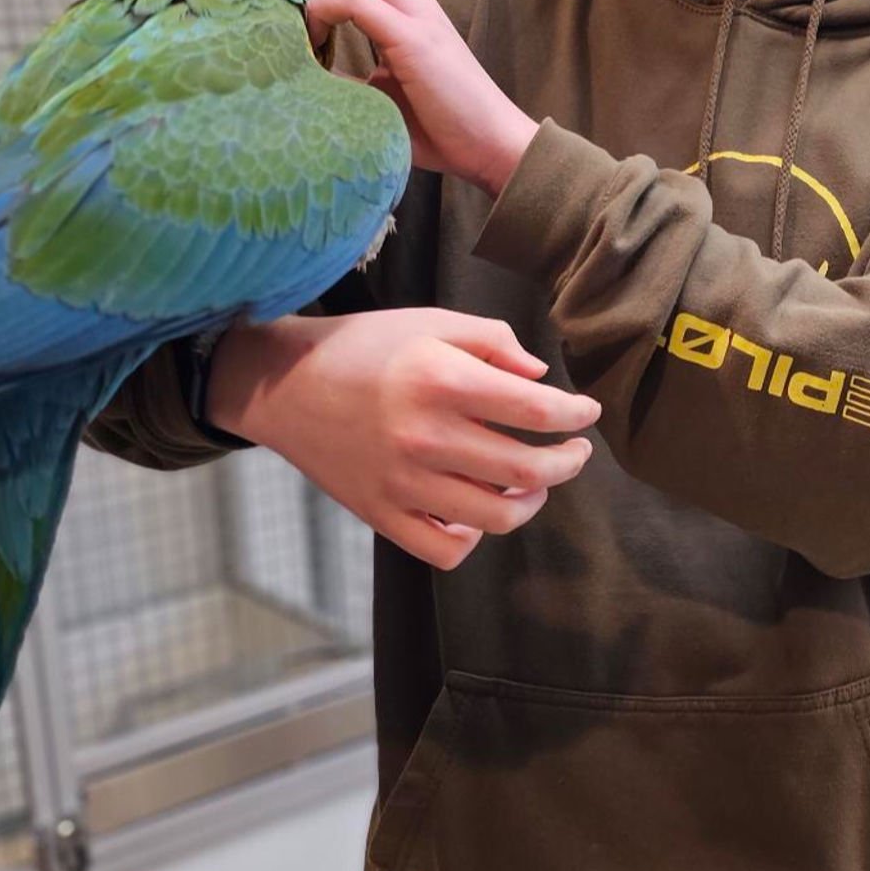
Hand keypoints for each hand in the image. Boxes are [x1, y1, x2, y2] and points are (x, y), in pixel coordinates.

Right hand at [208, 308, 599, 571]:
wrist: (283, 384)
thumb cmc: (362, 347)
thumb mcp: (429, 321)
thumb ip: (492, 340)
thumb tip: (541, 376)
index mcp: (442, 381)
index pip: (536, 410)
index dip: (575, 414)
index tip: (586, 412)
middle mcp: (426, 436)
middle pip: (527, 469)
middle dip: (567, 462)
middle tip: (574, 451)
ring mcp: (403, 483)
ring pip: (497, 516)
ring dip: (531, 501)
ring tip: (535, 483)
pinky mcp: (381, 514)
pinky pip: (445, 549)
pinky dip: (473, 538)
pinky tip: (477, 512)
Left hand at [304, 0, 538, 194]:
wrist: (492, 146)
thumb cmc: (441, 124)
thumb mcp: (381, 88)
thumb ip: (349, 70)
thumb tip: (300, 72)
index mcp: (405, 0)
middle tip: (293, 1)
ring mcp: (414, 12)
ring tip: (304, 20)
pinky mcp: (413, 40)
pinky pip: (354, 0)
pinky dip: (322, 12)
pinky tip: (316, 45)